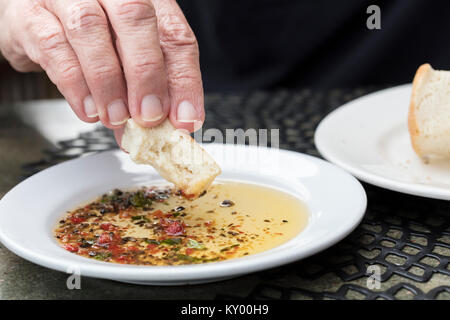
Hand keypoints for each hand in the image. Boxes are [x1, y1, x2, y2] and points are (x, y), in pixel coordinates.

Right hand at [0, 0, 203, 135]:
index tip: (185, 119)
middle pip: (136, 19)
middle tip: (149, 117)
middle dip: (147, 75)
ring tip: (116, 118)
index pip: (175, 35)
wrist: (36, 18)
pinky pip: (55, 47)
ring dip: (108, 83)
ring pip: (91, 30)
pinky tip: (89, 110)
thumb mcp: (128, 56)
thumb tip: (162, 128)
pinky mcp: (31, 14)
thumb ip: (147, 87)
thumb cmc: (90, 37)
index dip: (184, 81)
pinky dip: (75, 85)